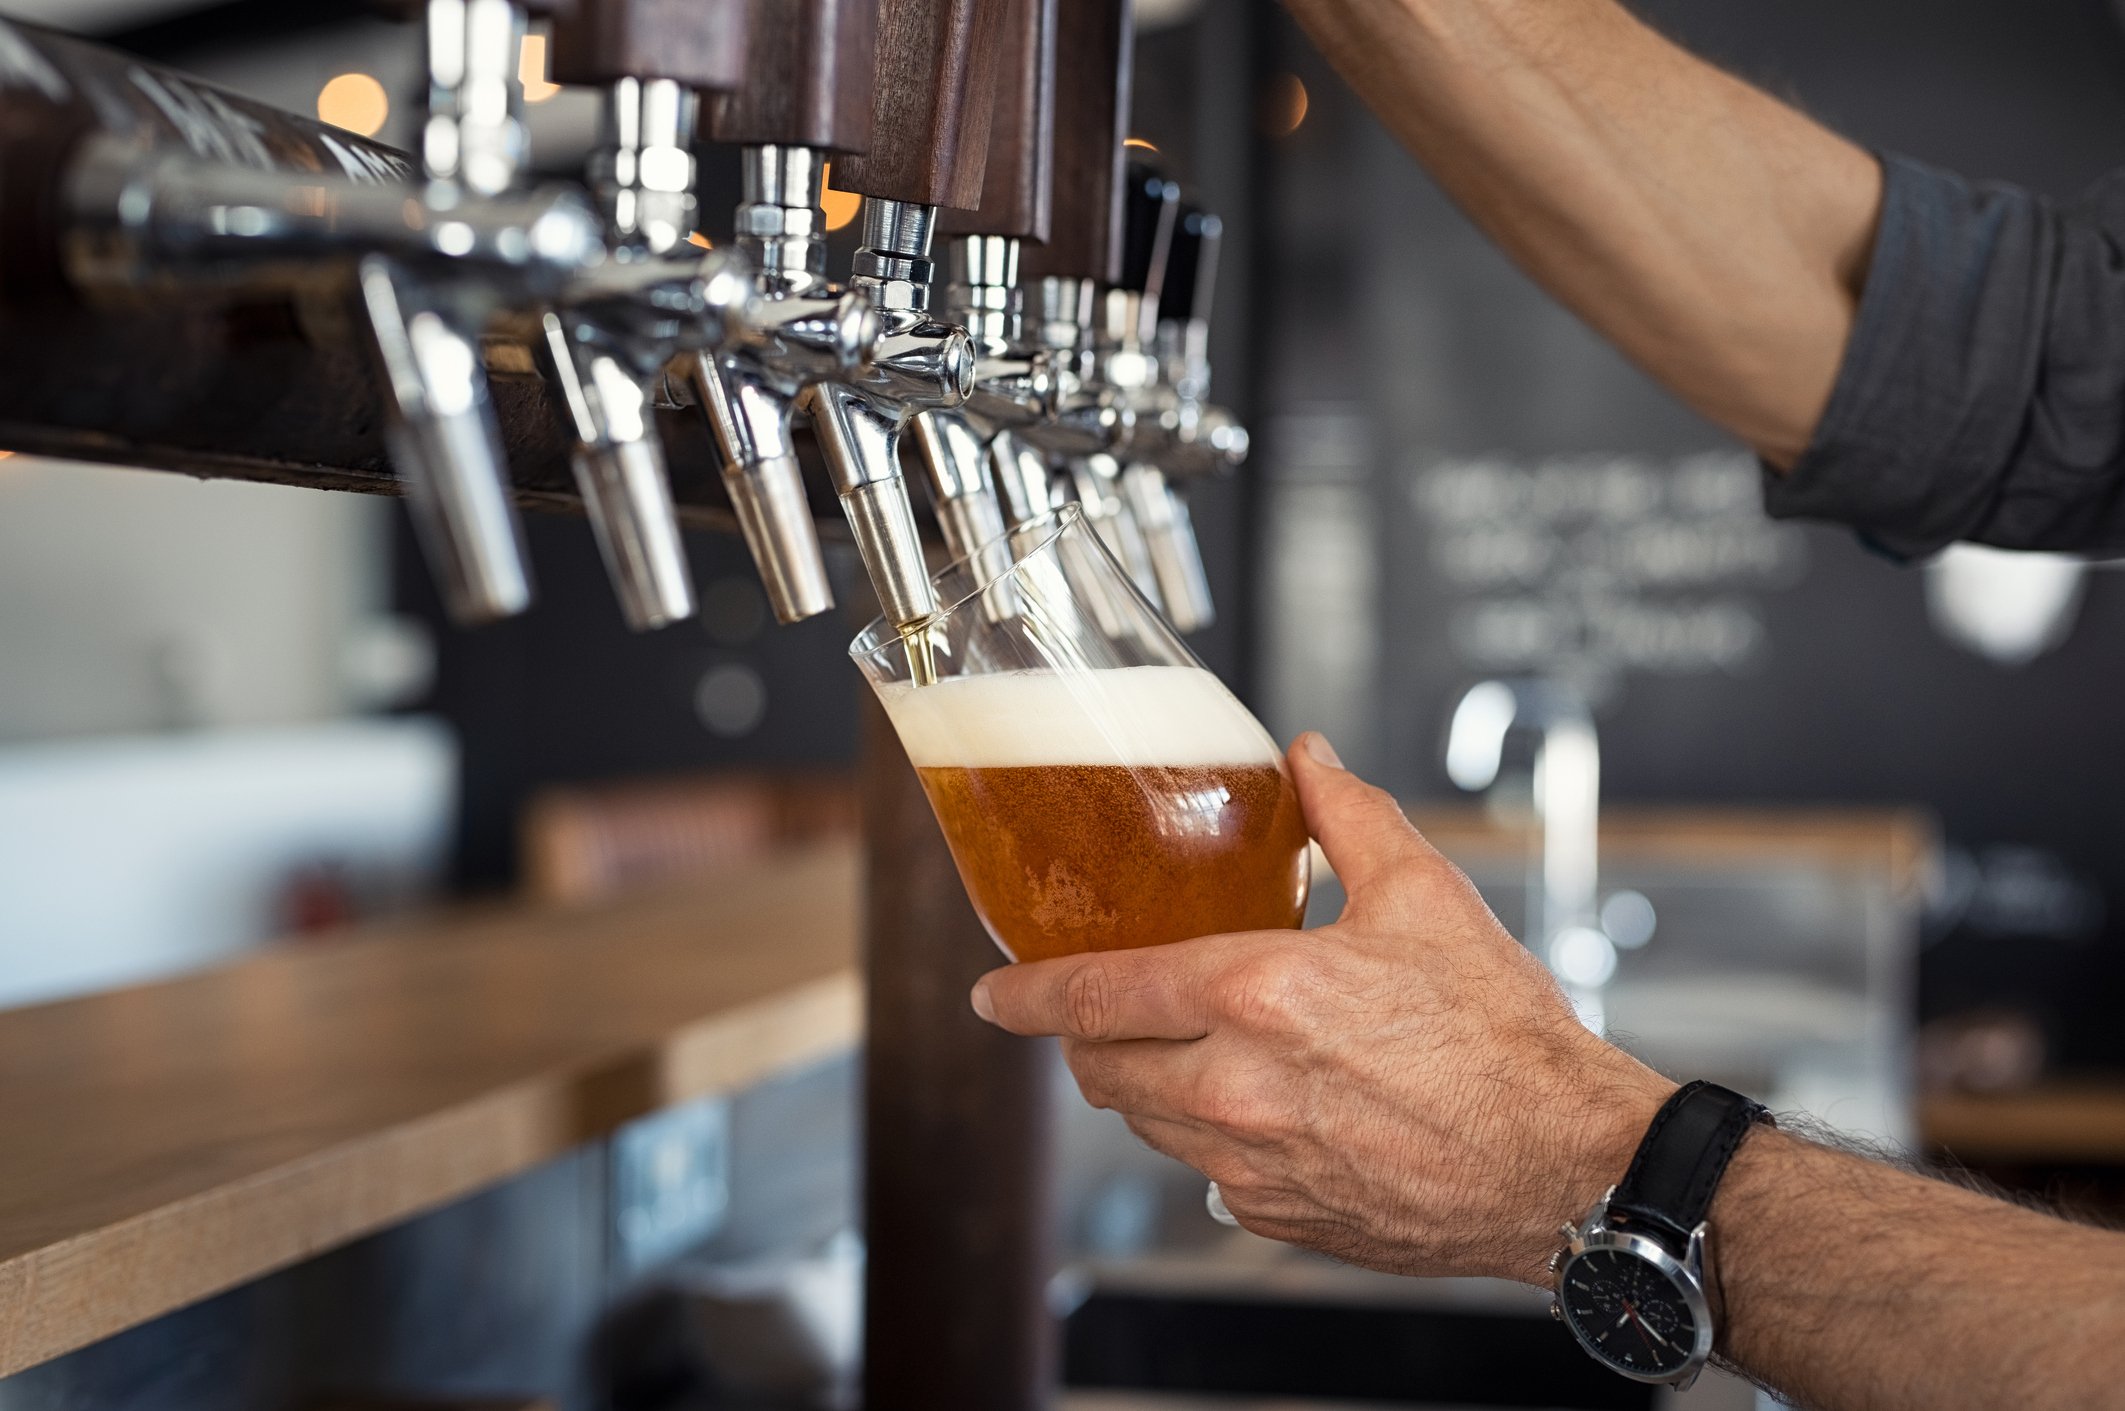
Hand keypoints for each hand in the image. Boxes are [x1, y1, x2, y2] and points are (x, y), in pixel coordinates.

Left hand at [970, 732, 1674, 1283]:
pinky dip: (1207, 1137)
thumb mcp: (1425, 896)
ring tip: (1185, 1048)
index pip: (1097, 995)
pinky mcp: (1280, 1218)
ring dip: (1143, 1084)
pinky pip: (1205, 1175)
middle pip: (1102, 1069)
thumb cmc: (1503, 1037)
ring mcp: (1254, 1166)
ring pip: (1146, 1125)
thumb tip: (1306, 758)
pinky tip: (1256, 1105)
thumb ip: (1348, 816)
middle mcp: (1238, 1089)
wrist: (1564, 1163)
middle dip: (1083, 1039)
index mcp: (1259, 996)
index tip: (993, 994)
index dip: (1028, 994)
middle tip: (1099, 1012)